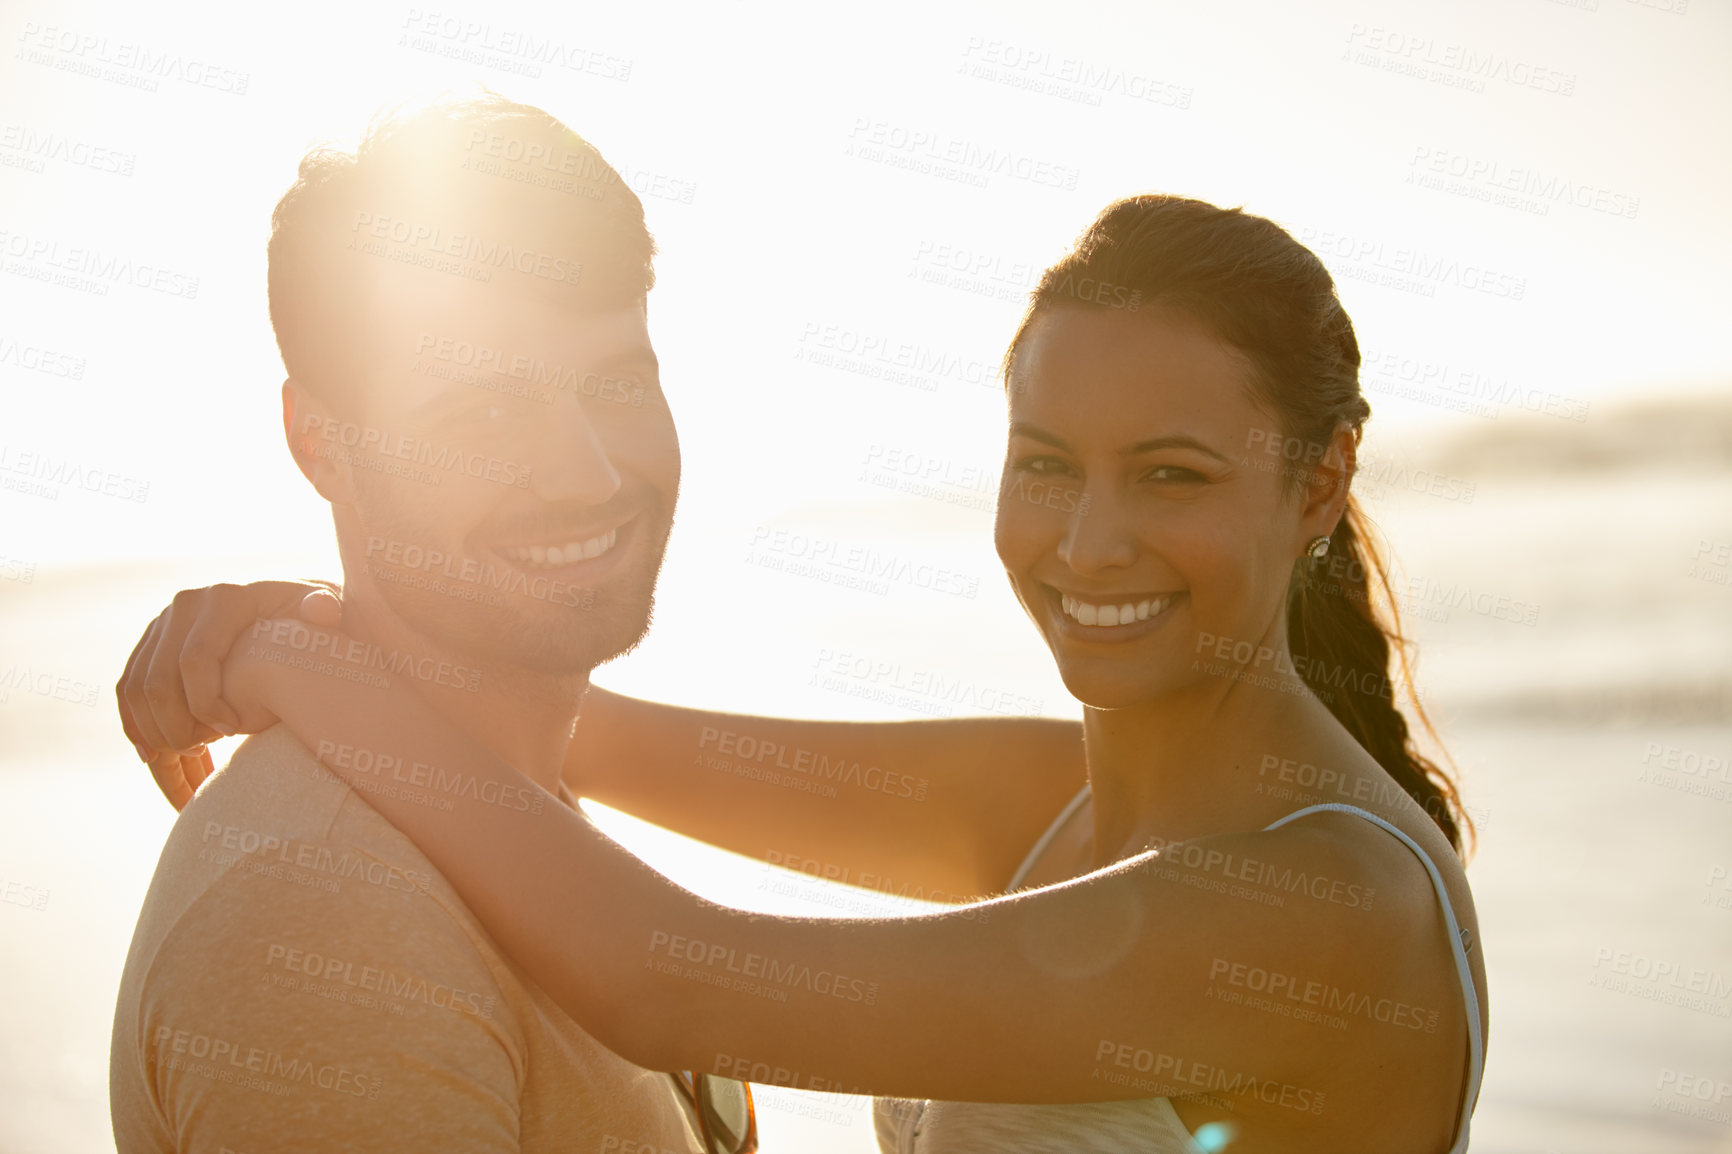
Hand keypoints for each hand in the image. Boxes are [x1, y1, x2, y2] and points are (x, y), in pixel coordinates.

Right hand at [116, 580, 341, 808]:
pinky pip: (127, 690)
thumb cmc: (311, 618)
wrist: (288, 608)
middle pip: (158, 679)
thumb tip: (322, 610)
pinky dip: (135, 725)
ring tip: (187, 756)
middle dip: (176, 725)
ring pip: (135, 689)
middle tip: (204, 752)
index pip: (196, 658)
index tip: (232, 731)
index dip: (208, 702)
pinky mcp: (151, 645)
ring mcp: (163, 625)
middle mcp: (185, 606)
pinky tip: (152, 755)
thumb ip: (323, 608)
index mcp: (225, 598)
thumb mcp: (323, 609)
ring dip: (154, 731)